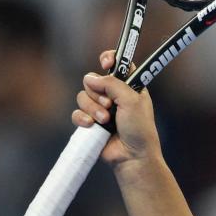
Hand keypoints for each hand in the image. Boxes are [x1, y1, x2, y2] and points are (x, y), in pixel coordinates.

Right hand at [72, 50, 161, 170]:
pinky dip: (82, 118)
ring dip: (92, 108)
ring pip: (82, 96)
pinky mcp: (90, 123)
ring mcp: (101, 109)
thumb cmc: (139, 129)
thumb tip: (90, 78)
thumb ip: (112, 84)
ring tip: (105, 121)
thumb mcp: (131, 100)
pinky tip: (92, 126)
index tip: (106, 63)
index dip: (109, 59)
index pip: (117, 64)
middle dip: (98, 93)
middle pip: (93, 80)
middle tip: (109, 105)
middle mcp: (114, 95)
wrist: (132, 156)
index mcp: (129, 86)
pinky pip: (77, 113)